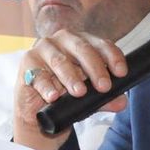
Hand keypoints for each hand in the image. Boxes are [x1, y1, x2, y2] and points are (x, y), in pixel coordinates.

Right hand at [13, 29, 129, 149]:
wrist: (39, 109)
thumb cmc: (66, 94)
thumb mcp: (89, 97)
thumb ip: (104, 98)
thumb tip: (121, 102)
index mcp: (82, 42)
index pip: (101, 44)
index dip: (113, 57)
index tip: (121, 73)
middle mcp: (64, 40)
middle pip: (82, 49)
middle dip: (95, 68)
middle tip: (104, 87)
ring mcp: (44, 49)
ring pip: (60, 61)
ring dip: (71, 77)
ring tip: (80, 92)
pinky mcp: (28, 63)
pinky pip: (38, 75)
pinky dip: (47, 87)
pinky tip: (54, 96)